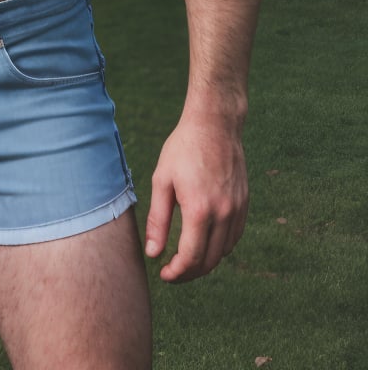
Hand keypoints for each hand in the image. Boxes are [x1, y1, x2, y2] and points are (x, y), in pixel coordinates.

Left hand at [144, 110, 248, 282]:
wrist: (215, 124)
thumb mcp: (162, 180)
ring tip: (187, 260)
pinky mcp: (245, 203)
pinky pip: (235, 236)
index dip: (177, 273)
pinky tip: (206, 243)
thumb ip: (157, 220)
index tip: (164, 274)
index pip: (191, 257)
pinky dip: (221, 247)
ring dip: (206, 262)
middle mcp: (223, 213)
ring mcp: (237, 209)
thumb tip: (154, 253)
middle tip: (173, 272)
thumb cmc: (183, 149)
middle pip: (209, 260)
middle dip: (190, 273)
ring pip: (224, 252)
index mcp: (199, 209)